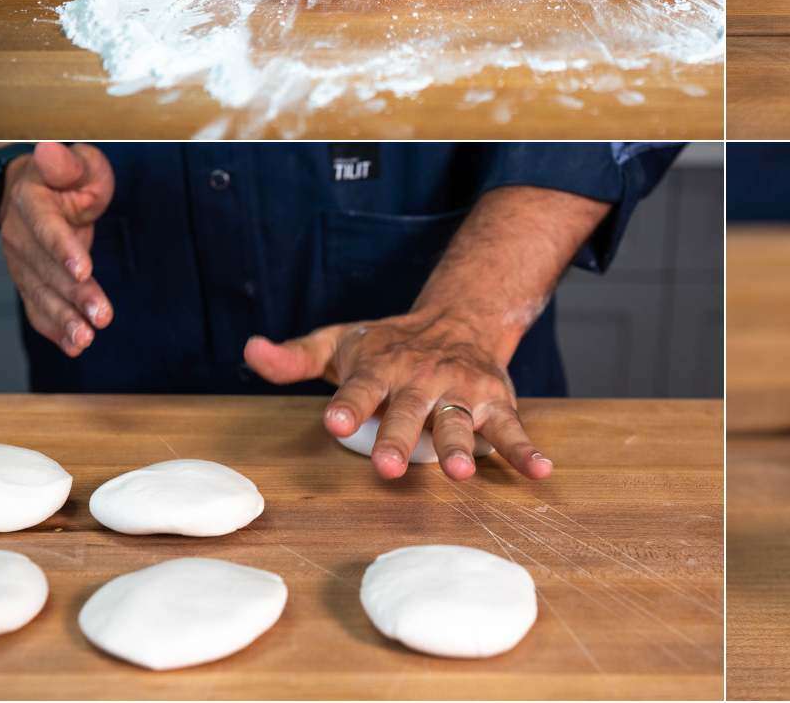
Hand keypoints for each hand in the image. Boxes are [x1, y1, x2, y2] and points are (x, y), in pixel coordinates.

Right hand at [0, 143, 115, 357]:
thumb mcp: (77, 163)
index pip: (46, 228)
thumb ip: (68, 165)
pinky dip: (53, 327)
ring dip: (63, 319)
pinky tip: (73, 345)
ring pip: (40, 293)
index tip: (83, 269)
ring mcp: (21, 262)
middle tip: (101, 317)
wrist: (32, 191)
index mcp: (32, 202)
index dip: (63, 249)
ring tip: (85, 340)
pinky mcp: (29, 280)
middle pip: (47, 269)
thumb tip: (50, 151)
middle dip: (74, 296)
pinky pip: (37, 306)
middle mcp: (20, 236)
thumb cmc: (66, 178)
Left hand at [242, 307, 551, 482]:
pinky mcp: (495, 403)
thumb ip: (296, 356)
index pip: (360, 388)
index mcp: (382, 365)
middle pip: (410, 410)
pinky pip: (512, 429)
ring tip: (460, 474)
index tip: (333, 424)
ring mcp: (462, 391)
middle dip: (399, 438)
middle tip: (388, 468)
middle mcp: (423, 377)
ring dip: (461, 447)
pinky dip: (526, 451)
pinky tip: (539, 472)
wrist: (460, 316)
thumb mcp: (341, 342)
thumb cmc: (389, 343)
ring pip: (459, 422)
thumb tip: (250, 350)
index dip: (348, 406)